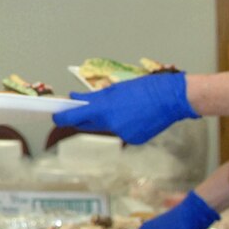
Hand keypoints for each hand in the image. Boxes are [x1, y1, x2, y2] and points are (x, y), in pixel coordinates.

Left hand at [54, 73, 196, 144]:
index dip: (62, 117)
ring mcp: (123, 134)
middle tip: (81, 110)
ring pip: (107, 128)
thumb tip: (76, 98)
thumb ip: (94, 96)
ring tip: (123, 107)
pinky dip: (124, 125)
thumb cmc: (145, 88)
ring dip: (108, 120)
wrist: (173, 99)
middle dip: (84, 118)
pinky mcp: (134, 140)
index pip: (74, 117)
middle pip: (88, 124)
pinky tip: (135, 116)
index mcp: (104, 109)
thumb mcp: (116, 88)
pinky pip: (122, 132)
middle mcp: (111, 124)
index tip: (56, 116)